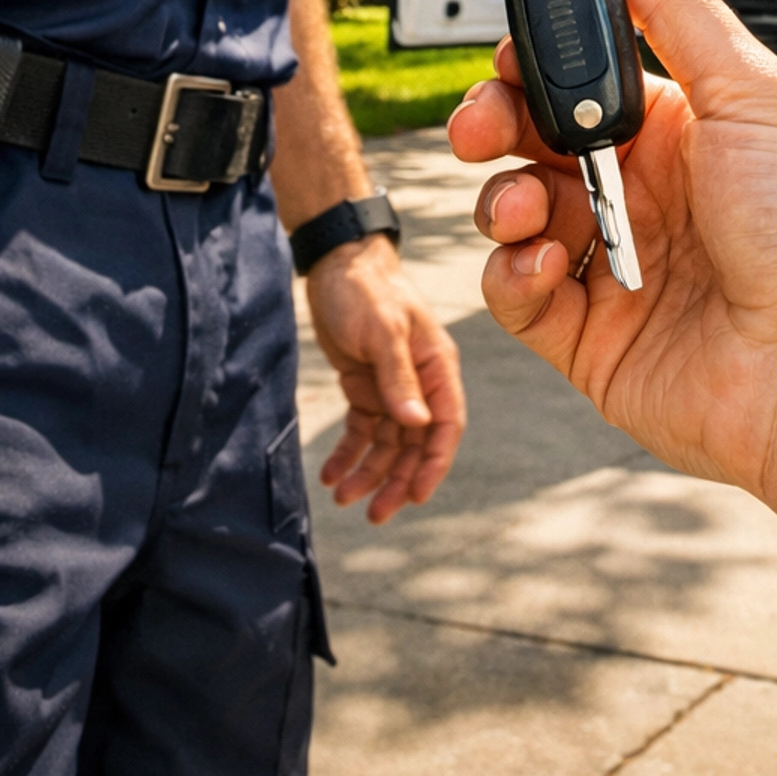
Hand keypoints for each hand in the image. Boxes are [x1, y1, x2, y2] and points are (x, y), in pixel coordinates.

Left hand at [305, 234, 465, 520]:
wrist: (336, 261)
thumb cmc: (365, 288)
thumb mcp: (382, 329)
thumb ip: (399, 376)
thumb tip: (418, 425)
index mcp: (436, 365)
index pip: (446, 424)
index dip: (434, 463)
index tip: (416, 497)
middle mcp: (420, 381)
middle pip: (416, 443)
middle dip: (397, 480)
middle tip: (374, 514)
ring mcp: (393, 385)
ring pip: (387, 443)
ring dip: (368, 472)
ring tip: (340, 496)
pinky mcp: (365, 385)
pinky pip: (362, 431)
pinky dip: (348, 453)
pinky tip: (330, 472)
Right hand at [447, 0, 776, 500]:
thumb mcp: (750, 90)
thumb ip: (673, 3)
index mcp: (680, 127)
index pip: (582, 70)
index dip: (540, 55)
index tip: (515, 43)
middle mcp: (640, 189)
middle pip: (532, 134)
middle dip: (495, 118)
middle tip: (486, 122)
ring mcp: (609, 260)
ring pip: (512, 205)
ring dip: (503, 195)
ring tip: (531, 206)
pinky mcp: (585, 333)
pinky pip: (512, 288)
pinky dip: (511, 270)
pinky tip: (546, 264)